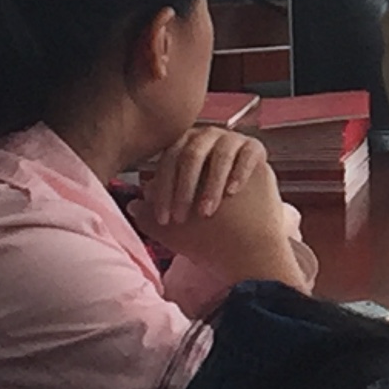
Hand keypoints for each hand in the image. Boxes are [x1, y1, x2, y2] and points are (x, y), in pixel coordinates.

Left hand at [138, 133, 312, 291]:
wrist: (246, 248)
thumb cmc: (207, 236)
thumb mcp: (174, 228)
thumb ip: (150, 215)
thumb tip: (132, 204)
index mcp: (183, 152)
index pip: (168, 162)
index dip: (164, 191)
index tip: (166, 221)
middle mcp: (207, 140)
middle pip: (191, 155)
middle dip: (184, 189)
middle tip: (183, 219)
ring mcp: (234, 143)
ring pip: (219, 156)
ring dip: (210, 186)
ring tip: (208, 212)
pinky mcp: (257, 151)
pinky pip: (246, 155)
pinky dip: (238, 173)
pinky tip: (232, 192)